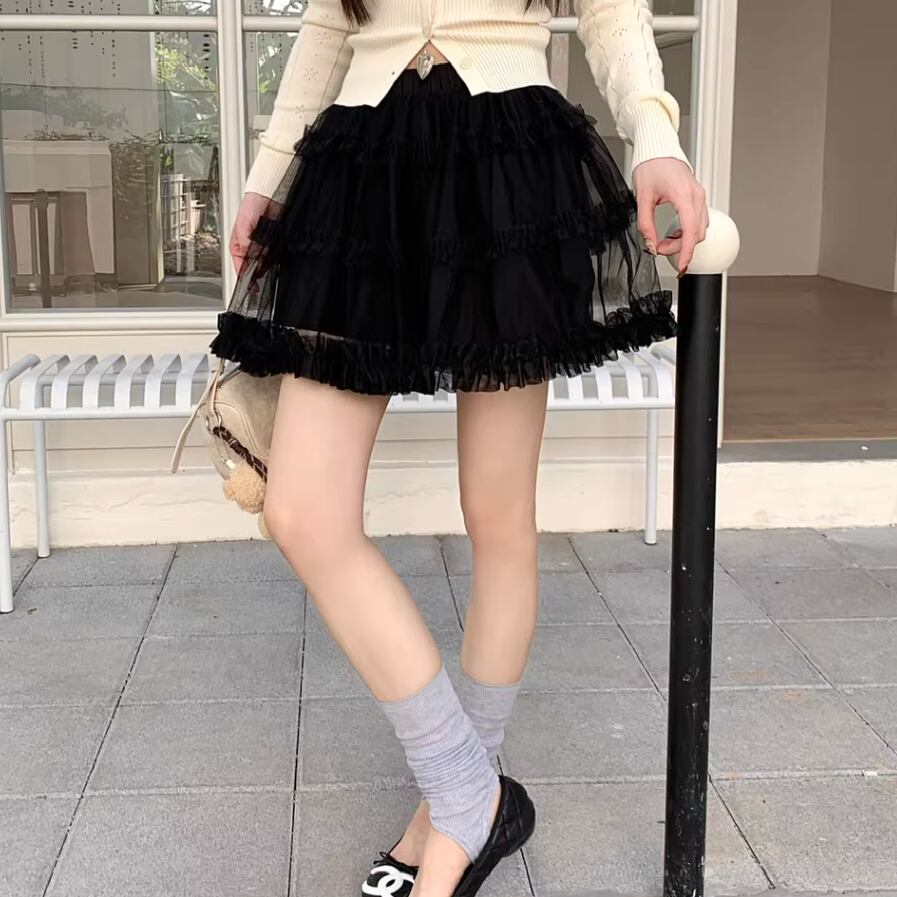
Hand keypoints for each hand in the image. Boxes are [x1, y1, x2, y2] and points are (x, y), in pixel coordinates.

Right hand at [229, 191, 271, 273]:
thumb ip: (245, 246)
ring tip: (268, 265)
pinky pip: (273, 256)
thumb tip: (248, 260)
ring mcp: (260, 246)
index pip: (239, 267)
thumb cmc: (251, 206)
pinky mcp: (271, 244)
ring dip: (266, 266)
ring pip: (263, 264)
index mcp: (237, 246)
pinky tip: (276, 257)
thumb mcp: (243, 228)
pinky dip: (274, 259)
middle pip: (252, 268)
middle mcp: (248, 248)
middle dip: (257, 272)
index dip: (245, 278)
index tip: (252, 287)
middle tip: (261, 276)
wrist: (267, 196)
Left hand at [632, 158, 708, 275]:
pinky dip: (688, 232)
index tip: (681, 267)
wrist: (658, 150)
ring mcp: (699, 196)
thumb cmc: (650, 167)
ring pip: (699, 229)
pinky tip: (674, 233)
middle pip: (696, 234)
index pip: (690, 232)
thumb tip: (651, 246)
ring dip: (684, 241)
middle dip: (679, 248)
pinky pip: (698, 221)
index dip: (686, 253)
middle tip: (659, 248)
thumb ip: (646, 225)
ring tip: (664, 241)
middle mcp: (696, 196)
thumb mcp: (642, 198)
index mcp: (683, 196)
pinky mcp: (698, 197)